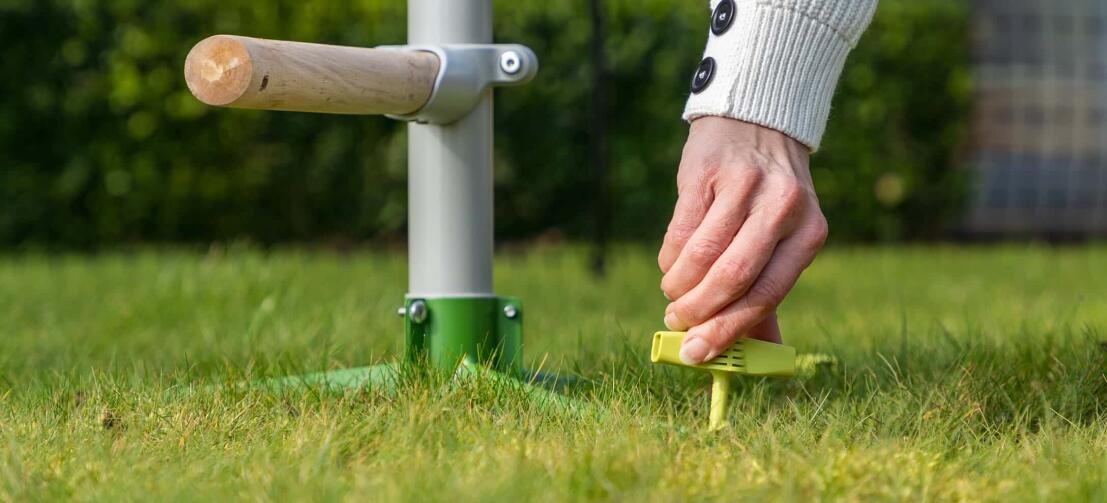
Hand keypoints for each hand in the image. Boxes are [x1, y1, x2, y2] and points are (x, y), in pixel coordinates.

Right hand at [658, 116, 827, 363]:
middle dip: (699, 312)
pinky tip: (672, 266)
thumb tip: (752, 360)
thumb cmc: (767, 201)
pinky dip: (669, 260)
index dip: (728, 329)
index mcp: (809, 234)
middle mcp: (782, 209)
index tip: (697, 354)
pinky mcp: (706, 173)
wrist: (756, 125)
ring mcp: (744, 187)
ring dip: (679, 288)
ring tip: (673, 297)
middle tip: (679, 326)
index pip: (767, 293)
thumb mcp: (783, 241)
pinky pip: (679, 232)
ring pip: (701, 257)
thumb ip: (767, 297)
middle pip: (733, 277)